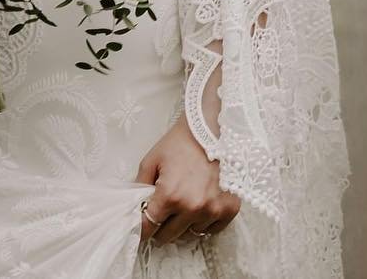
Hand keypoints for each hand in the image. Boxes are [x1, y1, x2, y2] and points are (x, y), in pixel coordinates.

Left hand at [136, 114, 240, 245]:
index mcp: (170, 195)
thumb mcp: (151, 160)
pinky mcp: (229, 209)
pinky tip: (198, 207)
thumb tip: (136, 205)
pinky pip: (212, 230)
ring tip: (181, 206)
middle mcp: (193, 207)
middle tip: (160, 215)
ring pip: (191, 234)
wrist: (208, 131)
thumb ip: (140, 186)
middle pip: (169, 235)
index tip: (141, 229)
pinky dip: (203, 223)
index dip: (143, 229)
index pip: (150, 226)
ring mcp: (213, 210)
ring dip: (183, 225)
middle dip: (161, 227)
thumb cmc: (179, 143)